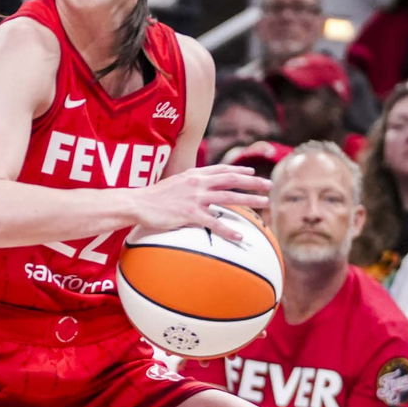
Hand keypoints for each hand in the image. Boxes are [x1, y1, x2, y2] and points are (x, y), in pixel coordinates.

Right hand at [132, 166, 272, 239]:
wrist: (138, 203)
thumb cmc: (153, 198)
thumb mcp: (173, 184)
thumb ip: (188, 185)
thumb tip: (198, 190)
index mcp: (194, 175)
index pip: (222, 169)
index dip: (239, 170)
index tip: (252, 173)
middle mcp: (198, 183)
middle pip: (232, 180)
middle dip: (253, 182)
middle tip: (269, 186)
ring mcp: (195, 198)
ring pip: (229, 198)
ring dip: (250, 200)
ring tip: (265, 204)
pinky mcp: (190, 214)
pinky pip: (214, 223)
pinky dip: (228, 231)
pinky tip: (240, 237)